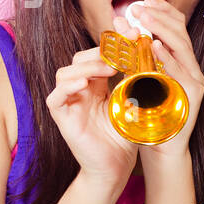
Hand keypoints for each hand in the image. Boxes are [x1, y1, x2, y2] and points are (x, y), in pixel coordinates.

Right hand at [47, 46, 139, 190]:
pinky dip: (66, 88)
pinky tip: (84, 85)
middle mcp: (81, 91)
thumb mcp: (133, 105)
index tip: (134, 35)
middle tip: (122, 50)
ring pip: (65, 73)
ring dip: (85, 67)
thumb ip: (135, 83)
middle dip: (100, 51)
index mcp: (97, 86)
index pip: (98, 56)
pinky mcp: (62, 118)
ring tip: (107, 68)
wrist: (116, 168)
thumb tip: (148, 57)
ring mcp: (70, 104)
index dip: (114, 45)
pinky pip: (55, 98)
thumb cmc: (125, 138)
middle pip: (80, 59)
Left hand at [120, 0, 203, 164]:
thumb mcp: (139, 76)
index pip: (176, 27)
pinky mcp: (192, 95)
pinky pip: (181, 72)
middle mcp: (191, 67)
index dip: (160, 11)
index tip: (140, 3)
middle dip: (159, 17)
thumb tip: (120, 21)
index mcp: (180, 61)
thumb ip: (134, 51)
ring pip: (182, 47)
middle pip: (180, 32)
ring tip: (144, 19)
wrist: (161, 147)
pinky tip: (155, 46)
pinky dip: (168, 58)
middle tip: (138, 8)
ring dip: (162, 31)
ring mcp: (194, 81)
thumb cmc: (148, 112)